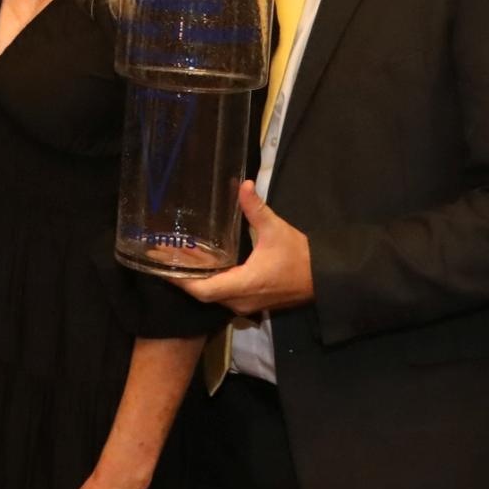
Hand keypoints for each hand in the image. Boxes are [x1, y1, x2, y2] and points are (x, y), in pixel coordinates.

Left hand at [180, 183, 315, 316]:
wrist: (325, 278)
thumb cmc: (300, 256)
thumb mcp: (275, 229)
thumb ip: (255, 208)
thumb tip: (243, 184)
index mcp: (243, 284)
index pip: (202, 290)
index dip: (180, 280)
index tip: (163, 265)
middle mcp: (240, 300)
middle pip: (203, 294)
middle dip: (184, 276)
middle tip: (167, 255)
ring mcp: (247, 304)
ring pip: (213, 296)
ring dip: (197, 280)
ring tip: (181, 258)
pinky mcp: (252, 303)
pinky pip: (224, 296)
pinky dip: (212, 282)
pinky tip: (204, 265)